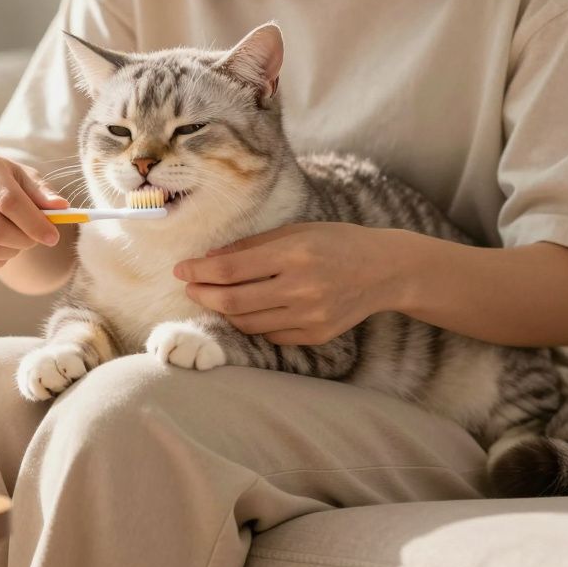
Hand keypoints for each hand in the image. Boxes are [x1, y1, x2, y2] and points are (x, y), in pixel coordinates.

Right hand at [0, 152, 68, 269]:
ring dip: (13, 251)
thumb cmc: (8, 183)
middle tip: (36, 240)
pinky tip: (2, 247)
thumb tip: (61, 207)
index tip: (53, 237)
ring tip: (19, 240)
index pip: (8, 201)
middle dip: (24, 240)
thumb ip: (44, 193)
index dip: (34, 223)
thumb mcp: (28, 180)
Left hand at [173, 222, 396, 345]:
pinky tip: (248, 309)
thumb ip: (251, 247)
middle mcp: (302, 288)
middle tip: (190, 288)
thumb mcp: (296, 231)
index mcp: (295, 254)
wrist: (386, 270)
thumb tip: (208, 260)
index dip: (199, 272)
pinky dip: (252, 323)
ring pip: (247, 323)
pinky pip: (270, 335)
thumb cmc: (336, 242)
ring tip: (214, 298)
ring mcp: (311, 316)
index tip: (181, 270)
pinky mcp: (317, 336)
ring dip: (223, 311)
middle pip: (233, 301)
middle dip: (202, 295)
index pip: (231, 269)